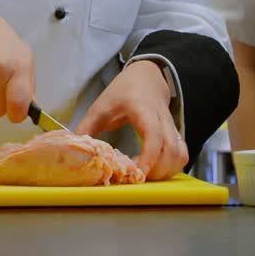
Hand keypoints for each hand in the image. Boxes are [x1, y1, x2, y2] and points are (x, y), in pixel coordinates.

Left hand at [76, 61, 186, 180]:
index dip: (148, 157)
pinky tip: (154, 171)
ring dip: (166, 171)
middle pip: (171, 150)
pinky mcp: (175, 135)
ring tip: (144, 176)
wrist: (146, 78)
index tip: (137, 173)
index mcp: (143, 109)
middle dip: (157, 170)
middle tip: (136, 178)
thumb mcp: (101, 106)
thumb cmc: (123, 92)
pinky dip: (172, 167)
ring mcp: (171, 128)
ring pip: (180, 154)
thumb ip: (87, 128)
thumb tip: (73, 151)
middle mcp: (162, 119)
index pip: (154, 135)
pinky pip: (182, 154)